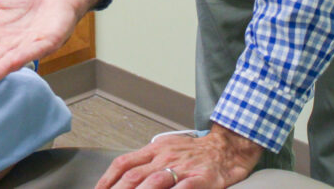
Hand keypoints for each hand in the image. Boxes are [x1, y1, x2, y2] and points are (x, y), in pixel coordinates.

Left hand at [95, 124, 262, 188]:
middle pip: (133, 176)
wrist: (226, 148)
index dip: (107, 180)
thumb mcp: (166, 148)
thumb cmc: (194, 152)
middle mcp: (164, 158)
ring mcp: (181, 168)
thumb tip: (125, 175)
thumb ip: (146, 161)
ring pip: (153, 183)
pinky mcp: (199, 178)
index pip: (123, 164)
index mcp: (154, 150)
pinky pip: (183, 188)